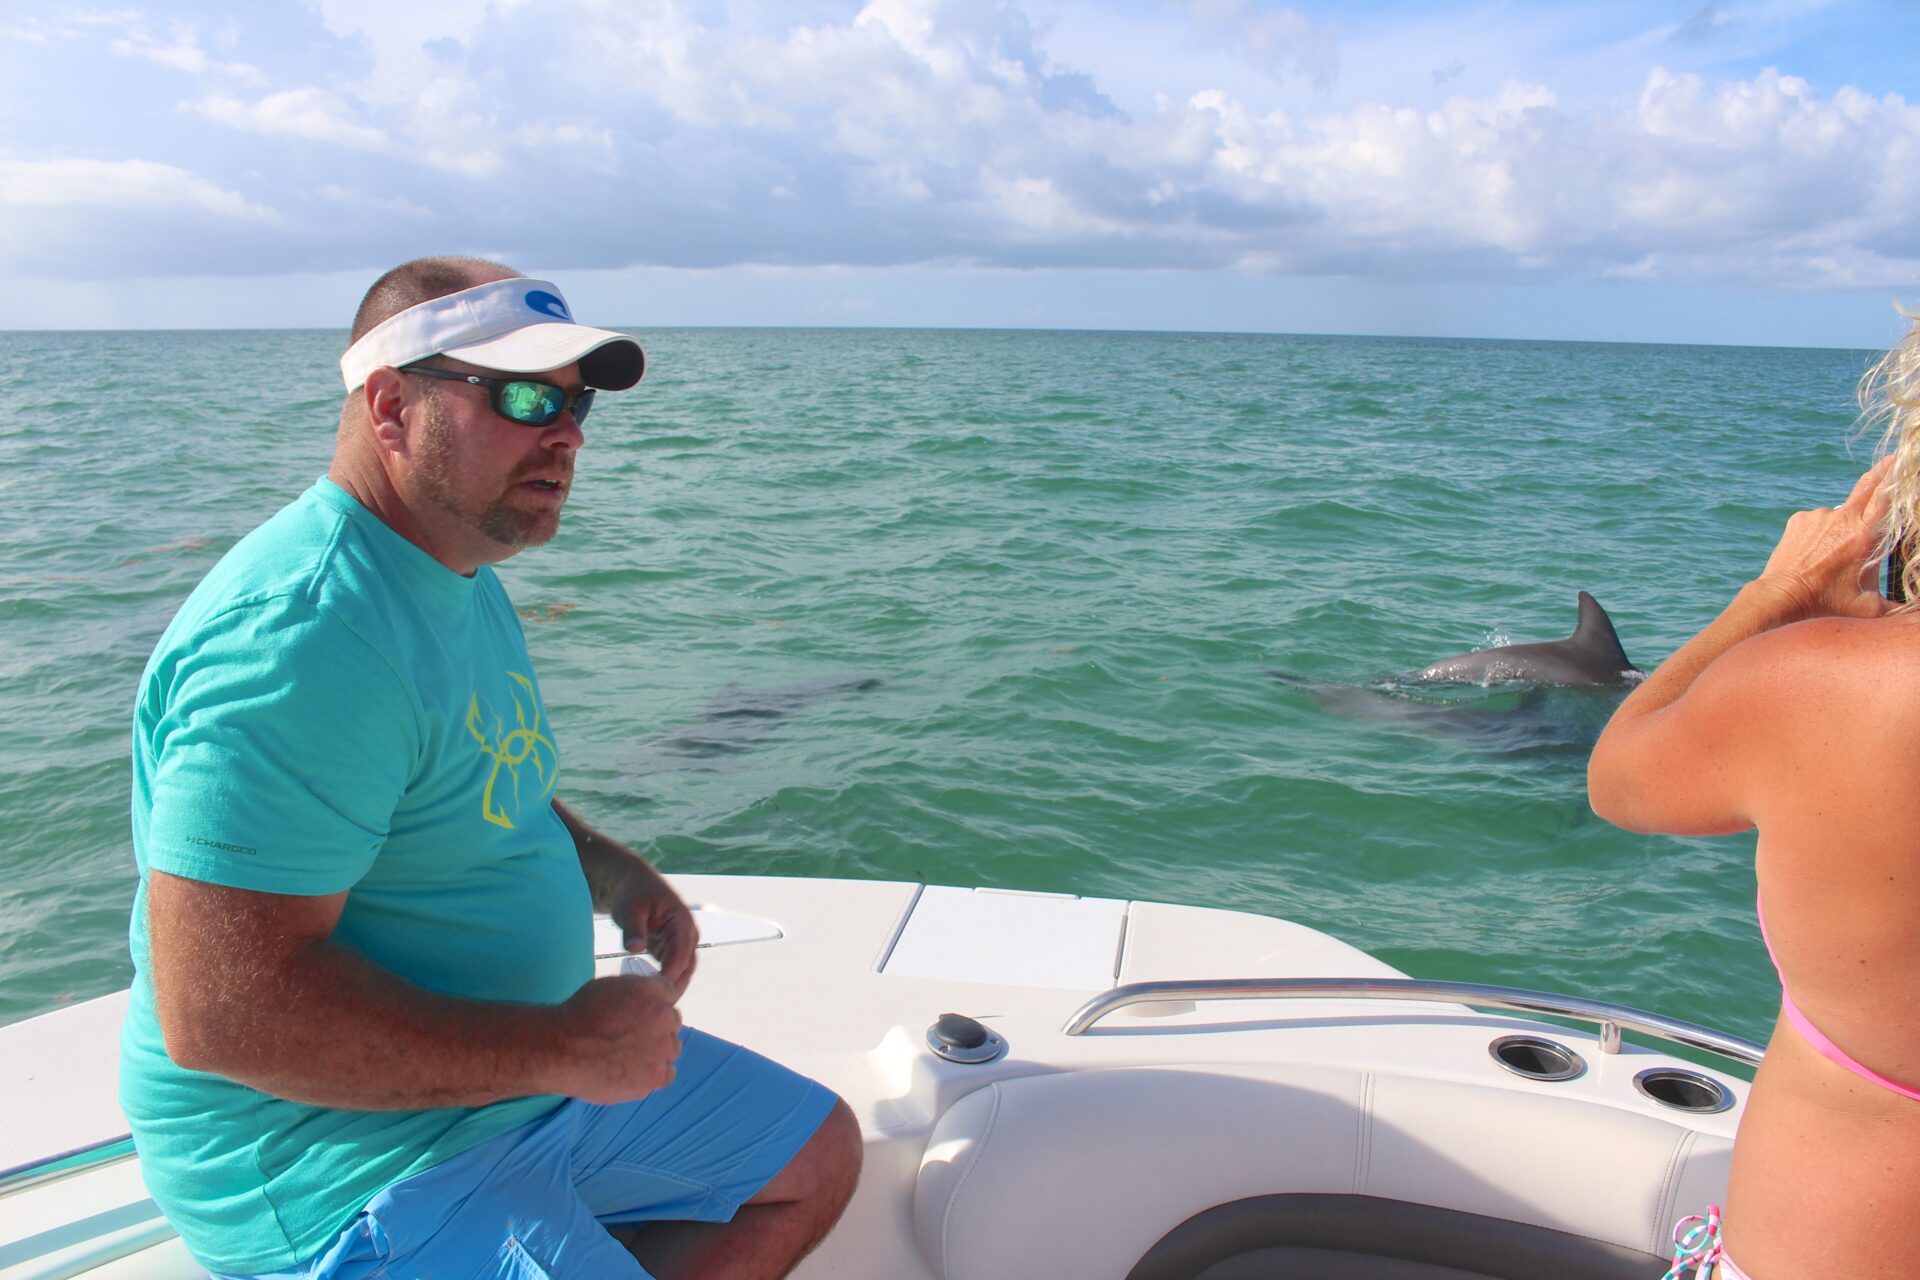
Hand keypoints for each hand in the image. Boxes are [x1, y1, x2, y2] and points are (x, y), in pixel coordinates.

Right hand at [550, 974, 682, 1102]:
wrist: (561, 1051)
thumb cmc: (578, 1016)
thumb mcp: (609, 987)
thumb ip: (637, 989)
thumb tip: (648, 998)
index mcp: (653, 991)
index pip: (668, 993)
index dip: (652, 1005)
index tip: (640, 1015)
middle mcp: (663, 1017)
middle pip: (671, 1022)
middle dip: (656, 1028)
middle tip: (631, 1037)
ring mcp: (662, 1049)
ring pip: (671, 1049)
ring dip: (657, 1051)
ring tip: (628, 1057)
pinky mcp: (656, 1076)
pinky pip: (667, 1073)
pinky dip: (654, 1074)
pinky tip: (633, 1072)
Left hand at [609, 868, 698, 1000]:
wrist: (631, 883)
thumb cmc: (632, 893)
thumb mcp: (630, 909)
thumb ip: (634, 929)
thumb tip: (635, 949)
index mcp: (681, 922)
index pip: (680, 955)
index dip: (669, 977)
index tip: (653, 994)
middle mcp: (687, 933)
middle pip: (686, 967)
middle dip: (673, 987)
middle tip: (653, 1008)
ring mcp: (681, 940)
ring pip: (682, 970)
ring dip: (670, 986)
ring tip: (651, 1005)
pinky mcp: (671, 947)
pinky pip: (672, 968)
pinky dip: (663, 980)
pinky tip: (648, 993)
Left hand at [1753, 456, 1896, 622]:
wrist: (1780, 598)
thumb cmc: (1826, 604)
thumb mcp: (1869, 607)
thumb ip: (1899, 606)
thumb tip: (1917, 613)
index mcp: (1864, 535)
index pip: (1885, 496)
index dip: (1894, 476)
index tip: (1901, 461)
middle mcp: (1841, 519)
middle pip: (1866, 487)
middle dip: (1881, 473)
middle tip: (1891, 462)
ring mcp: (1817, 516)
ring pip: (1840, 513)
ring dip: (1843, 526)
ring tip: (1833, 556)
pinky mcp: (1798, 520)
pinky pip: (1818, 520)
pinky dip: (1822, 531)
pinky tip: (1816, 553)